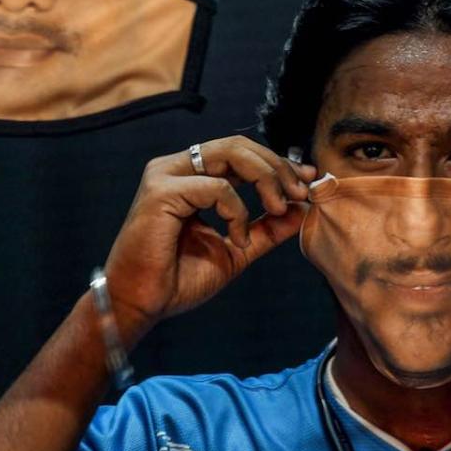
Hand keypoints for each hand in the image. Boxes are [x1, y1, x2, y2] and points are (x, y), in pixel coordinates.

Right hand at [101, 135, 318, 340]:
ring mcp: (166, 175)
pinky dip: (237, 211)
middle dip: (278, 167)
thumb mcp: (237, 249)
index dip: (278, 163)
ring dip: (267, 178)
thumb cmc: (179, 279)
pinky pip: (217, 187)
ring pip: (232, 153)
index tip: (308, 179)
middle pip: (240, 146)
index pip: (241, 155)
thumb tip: (303, 208)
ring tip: (280, 208)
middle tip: (301, 193)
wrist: (142, 304)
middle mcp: (176, 168)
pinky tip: (237, 239)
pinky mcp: (161, 191)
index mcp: (191, 178)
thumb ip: (267, 229)